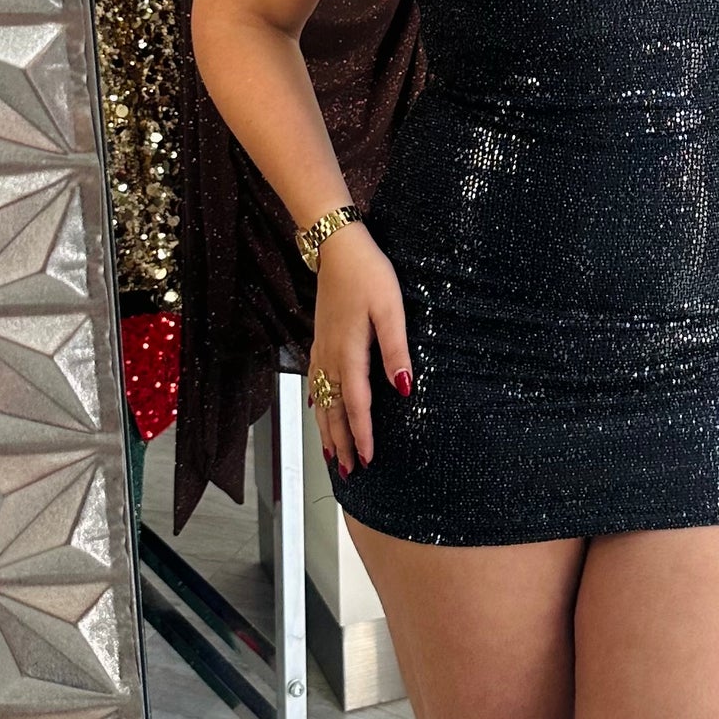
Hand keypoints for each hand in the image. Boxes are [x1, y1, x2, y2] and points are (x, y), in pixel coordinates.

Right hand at [308, 220, 409, 476]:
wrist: (335, 246)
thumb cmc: (368, 273)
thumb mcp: (391, 308)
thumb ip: (396, 349)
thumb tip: (404, 387)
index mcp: (350, 352)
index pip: (356, 404)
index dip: (362, 434)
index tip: (367, 460)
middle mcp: (330, 356)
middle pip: (334, 410)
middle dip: (341, 442)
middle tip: (348, 472)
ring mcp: (321, 348)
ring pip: (322, 400)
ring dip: (327, 429)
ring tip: (332, 454)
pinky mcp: (319, 339)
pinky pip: (315, 382)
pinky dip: (317, 404)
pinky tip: (318, 411)